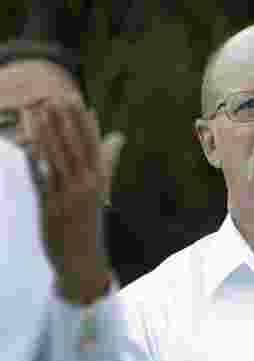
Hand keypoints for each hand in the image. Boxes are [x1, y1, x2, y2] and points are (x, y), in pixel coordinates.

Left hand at [32, 101, 113, 304]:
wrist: (83, 261)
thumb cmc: (91, 224)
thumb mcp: (101, 193)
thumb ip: (106, 164)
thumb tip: (117, 138)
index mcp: (101, 182)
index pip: (95, 147)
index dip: (87, 125)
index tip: (81, 104)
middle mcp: (88, 187)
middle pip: (77, 148)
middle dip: (67, 123)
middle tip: (59, 99)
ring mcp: (69, 196)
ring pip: (59, 159)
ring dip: (49, 134)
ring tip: (42, 114)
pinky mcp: (51, 207)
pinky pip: (42, 179)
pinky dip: (36, 162)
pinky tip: (29, 146)